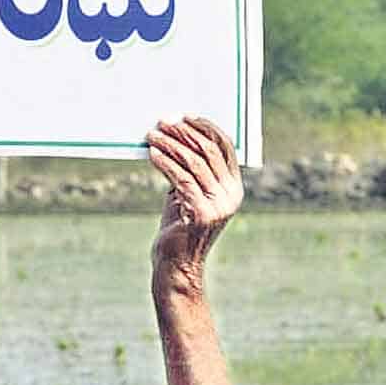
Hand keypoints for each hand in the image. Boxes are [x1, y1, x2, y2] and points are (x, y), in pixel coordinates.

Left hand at [146, 117, 242, 279]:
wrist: (176, 267)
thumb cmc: (178, 229)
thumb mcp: (186, 195)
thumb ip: (188, 171)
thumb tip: (174, 137)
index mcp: (233, 188)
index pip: (224, 147)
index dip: (206, 128)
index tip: (185, 116)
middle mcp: (231, 195)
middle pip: (208, 151)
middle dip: (184, 132)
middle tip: (163, 122)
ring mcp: (219, 205)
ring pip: (193, 162)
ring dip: (170, 145)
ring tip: (152, 135)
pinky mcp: (201, 214)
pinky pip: (181, 179)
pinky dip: (165, 163)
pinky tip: (153, 154)